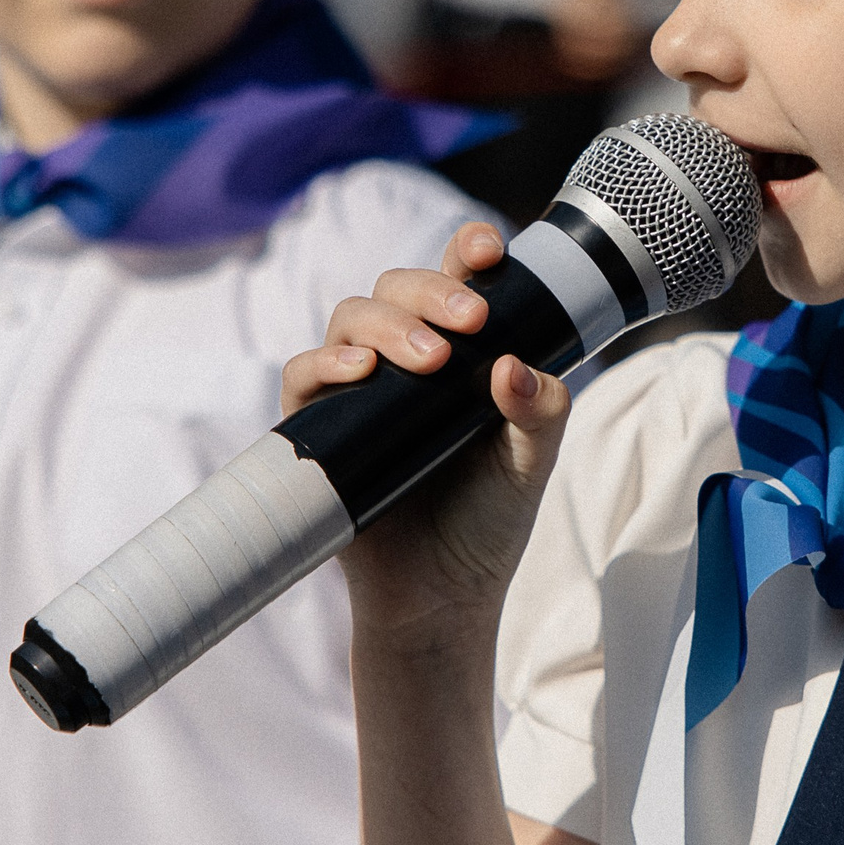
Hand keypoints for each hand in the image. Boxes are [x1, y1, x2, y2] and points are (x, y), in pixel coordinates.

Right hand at [281, 223, 570, 652]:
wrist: (441, 596)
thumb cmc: (487, 520)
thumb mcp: (531, 464)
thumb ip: (540, 412)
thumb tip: (512, 366)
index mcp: (463, 351)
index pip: (458, 281)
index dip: (466, 252)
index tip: (487, 248)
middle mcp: (406, 358)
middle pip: (399, 286)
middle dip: (433, 291)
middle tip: (471, 321)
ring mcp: (359, 388)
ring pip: (352, 317)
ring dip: (388, 325)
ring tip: (429, 359)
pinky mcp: (319, 425)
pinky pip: (303, 373)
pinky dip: (327, 362)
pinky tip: (360, 372)